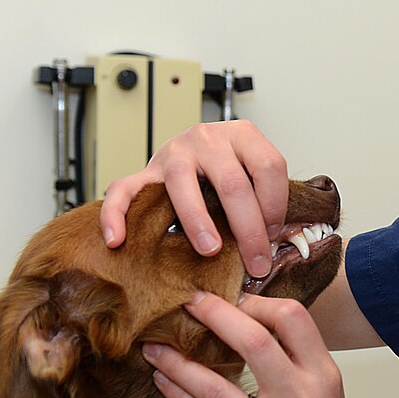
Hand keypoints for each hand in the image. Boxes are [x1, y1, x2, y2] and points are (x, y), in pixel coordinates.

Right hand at [99, 120, 288, 278]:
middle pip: (232, 183)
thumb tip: (282, 243)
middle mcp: (207, 138)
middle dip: (247, 229)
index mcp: (242, 134)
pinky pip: (123, 190)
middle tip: (255, 262)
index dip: (276, 205)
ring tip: (209, 251)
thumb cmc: (229, 170)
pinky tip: (118, 239)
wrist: (193, 154)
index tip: (273, 235)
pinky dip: (117, 214)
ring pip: (182, 184)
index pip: (268, 166)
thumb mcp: (254, 172)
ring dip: (198, 221)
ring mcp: (173, 151)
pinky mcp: (145, 171)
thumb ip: (266, 197)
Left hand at [143, 291, 355, 397]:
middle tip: (188, 302)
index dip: (256, 302)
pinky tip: (164, 382)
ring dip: (178, 363)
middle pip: (254, 343)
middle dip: (215, 315)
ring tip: (154, 347)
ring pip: (216, 388)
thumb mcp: (322, 384)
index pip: (292, 319)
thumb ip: (291, 351)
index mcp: (322, 374)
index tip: (232, 299)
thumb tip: (244, 311)